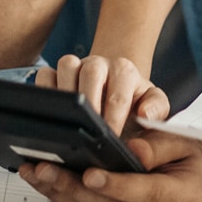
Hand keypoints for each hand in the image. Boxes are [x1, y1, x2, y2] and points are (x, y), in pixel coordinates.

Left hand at [18, 130, 201, 201]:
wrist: (196, 177)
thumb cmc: (187, 154)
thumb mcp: (181, 140)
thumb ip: (159, 144)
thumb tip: (134, 151)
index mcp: (184, 196)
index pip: (146, 193)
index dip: (116, 184)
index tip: (88, 173)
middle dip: (75, 188)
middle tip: (45, 168)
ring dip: (63, 196)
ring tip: (36, 173)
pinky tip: (47, 184)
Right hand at [37, 54, 169, 134]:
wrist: (117, 86)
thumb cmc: (134, 101)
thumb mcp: (154, 105)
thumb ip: (157, 109)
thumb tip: (146, 115)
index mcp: (124, 70)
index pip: (119, 93)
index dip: (114, 118)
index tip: (111, 138)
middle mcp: (99, 64)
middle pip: (91, 73)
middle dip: (89, 103)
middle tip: (88, 131)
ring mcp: (76, 66)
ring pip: (66, 66)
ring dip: (66, 94)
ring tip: (67, 122)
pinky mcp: (56, 73)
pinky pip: (44, 74)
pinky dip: (44, 91)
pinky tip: (48, 114)